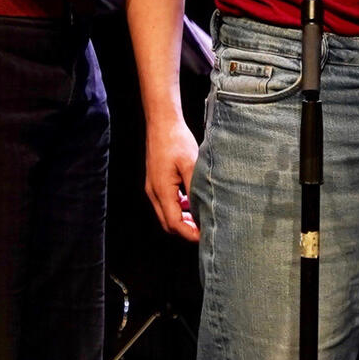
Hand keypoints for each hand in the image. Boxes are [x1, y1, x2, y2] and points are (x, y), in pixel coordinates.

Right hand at [144, 115, 199, 240]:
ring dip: (182, 220)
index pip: (174, 223)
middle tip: (205, 229)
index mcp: (162, 190)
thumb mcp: (191, 165)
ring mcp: (152, 188)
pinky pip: (165, 203)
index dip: (190, 233)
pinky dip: (178, 208)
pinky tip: (192, 202)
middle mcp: (153, 192)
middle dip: (186, 230)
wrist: (162, 123)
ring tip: (200, 217)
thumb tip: (202, 211)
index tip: (206, 236)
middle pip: (168, 224)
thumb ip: (195, 190)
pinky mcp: (155, 182)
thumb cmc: (176, 140)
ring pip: (166, 214)